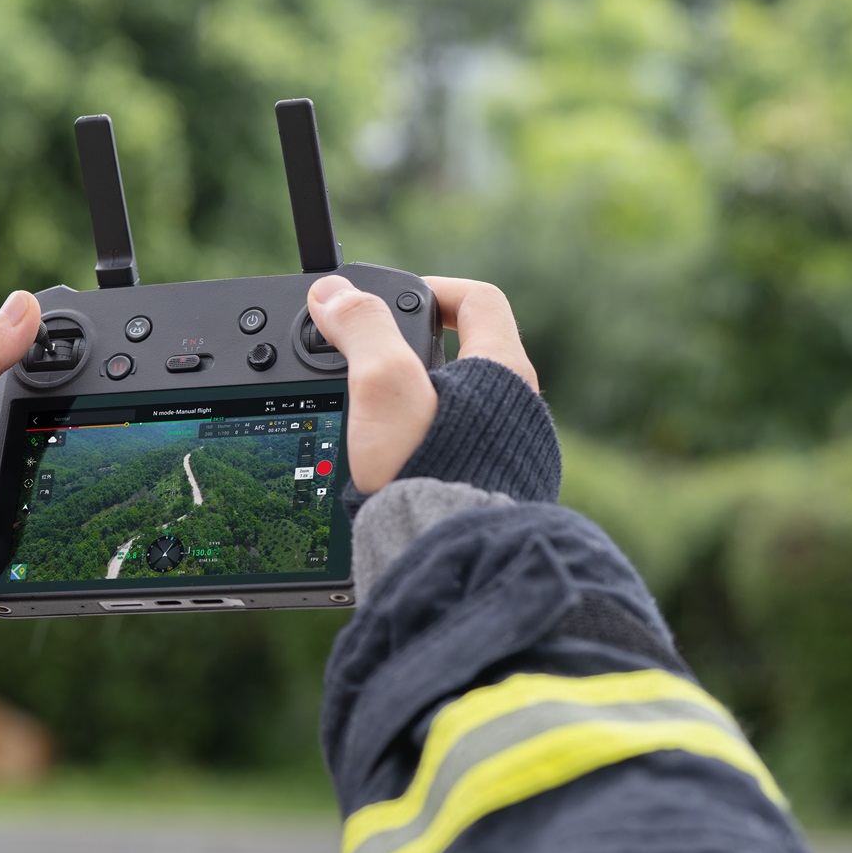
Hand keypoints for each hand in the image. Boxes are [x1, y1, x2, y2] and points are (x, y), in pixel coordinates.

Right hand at [305, 275, 535, 492]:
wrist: (451, 562)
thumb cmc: (430, 471)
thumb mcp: (384, 384)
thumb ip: (360, 329)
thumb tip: (332, 293)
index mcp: (503, 372)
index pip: (478, 302)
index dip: (433, 290)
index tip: (391, 303)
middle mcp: (519, 413)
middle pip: (466, 357)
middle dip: (415, 353)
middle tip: (370, 361)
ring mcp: (510, 458)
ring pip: (458, 411)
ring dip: (415, 405)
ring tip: (370, 418)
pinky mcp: (489, 494)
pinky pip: (455, 454)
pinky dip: (422, 448)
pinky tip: (389, 465)